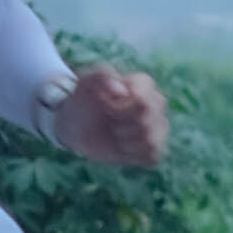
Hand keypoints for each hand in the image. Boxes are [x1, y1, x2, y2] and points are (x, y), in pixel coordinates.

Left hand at [51, 64, 169, 167]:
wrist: (76, 124)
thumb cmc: (84, 99)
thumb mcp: (85, 83)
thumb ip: (101, 76)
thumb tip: (120, 90)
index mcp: (142, 84)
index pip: (143, 101)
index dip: (120, 109)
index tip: (105, 106)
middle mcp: (155, 104)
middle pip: (147, 122)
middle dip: (121, 125)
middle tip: (110, 121)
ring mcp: (157, 126)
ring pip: (150, 140)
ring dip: (125, 141)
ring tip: (115, 133)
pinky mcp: (153, 147)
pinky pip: (152, 156)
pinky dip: (132, 155)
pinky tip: (121, 147)